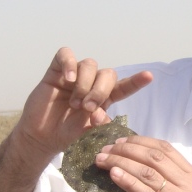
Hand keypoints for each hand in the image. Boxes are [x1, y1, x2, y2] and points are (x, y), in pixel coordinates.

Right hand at [14, 47, 152, 159]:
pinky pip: (66, 55)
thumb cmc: (67, 134)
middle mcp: (92, 84)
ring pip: (89, 65)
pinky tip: (68, 78)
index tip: (149, 76)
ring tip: (74, 104)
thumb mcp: (88, 133)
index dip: (136, 81)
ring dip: (85, 84)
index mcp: (104, 98)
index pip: (123, 87)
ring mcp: (74, 76)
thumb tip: (104, 116)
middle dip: (100, 90)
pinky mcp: (56, 71)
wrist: (42, 137)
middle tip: (88, 108)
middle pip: (107, 74)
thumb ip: (99, 124)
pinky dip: (69, 63)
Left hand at [95, 135, 191, 191]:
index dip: (140, 141)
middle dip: (126, 150)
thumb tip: (126, 163)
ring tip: (102, 160)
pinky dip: (127, 181)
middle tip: (105, 150)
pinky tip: (113, 174)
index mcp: (191, 176)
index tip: (119, 141)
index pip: (165, 148)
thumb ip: (155, 181)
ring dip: (121, 163)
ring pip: (147, 173)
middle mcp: (189, 185)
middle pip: (154, 157)